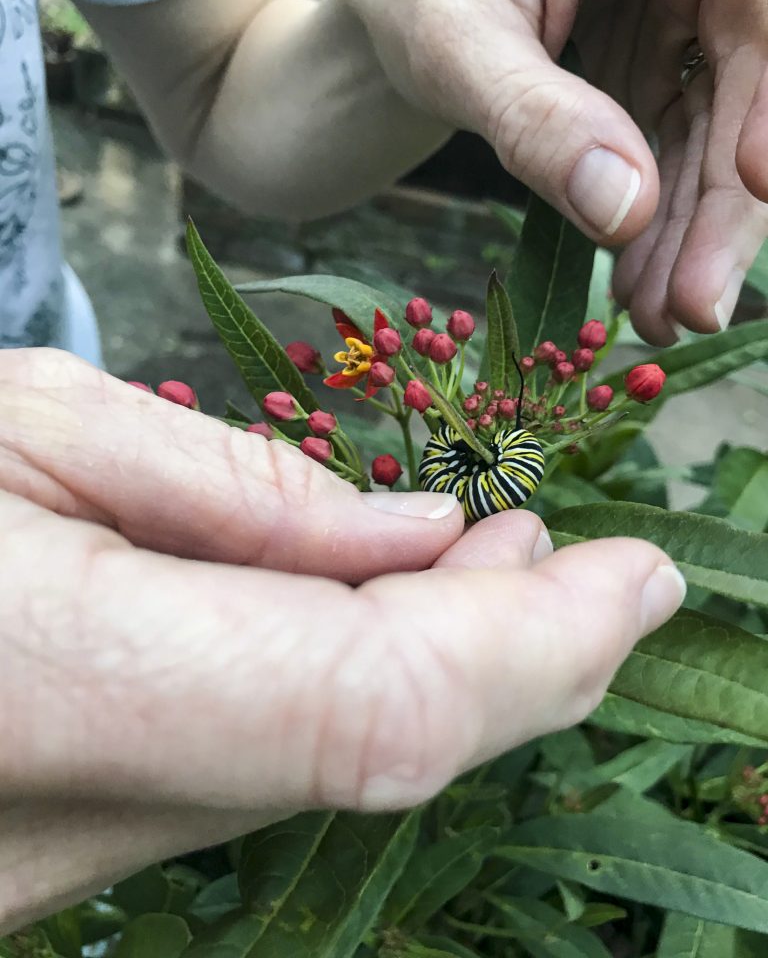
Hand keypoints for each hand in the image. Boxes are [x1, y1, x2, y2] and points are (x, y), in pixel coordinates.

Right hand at [0, 350, 684, 929]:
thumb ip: (239, 499)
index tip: (638, 573)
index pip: (380, 705)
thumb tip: (421, 534)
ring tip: (503, 562)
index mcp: (58, 681)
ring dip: (447, 666)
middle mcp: (72, 827)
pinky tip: (381, 612)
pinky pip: (267, 777)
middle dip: (518, 653)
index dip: (538, 646)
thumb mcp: (25, 428)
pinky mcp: (72, 858)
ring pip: (335, 771)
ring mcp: (70, 871)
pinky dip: (357, 692)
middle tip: (583, 555)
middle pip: (381, 752)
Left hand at [337, 0, 767, 343]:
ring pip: (723, 121)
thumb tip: (627, 210)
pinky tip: (640, 286)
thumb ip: (535, 118)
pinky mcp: (665, 58)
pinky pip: (683, 144)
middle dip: (724, 201)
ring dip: (696, 231)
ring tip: (660, 317)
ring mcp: (681, 1)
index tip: (756, 173)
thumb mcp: (453, 49)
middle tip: (694, 305)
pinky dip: (664, 222)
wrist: (395, 19)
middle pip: (749, 68)